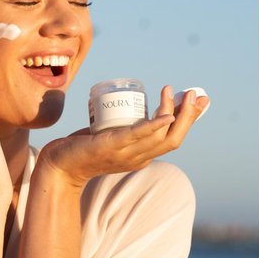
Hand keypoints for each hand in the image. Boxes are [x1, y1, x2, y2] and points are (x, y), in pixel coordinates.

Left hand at [38, 85, 208, 188]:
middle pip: (174, 138)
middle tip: (195, 94)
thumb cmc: (83, 149)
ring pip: (160, 137)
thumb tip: (133, 109)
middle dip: (189, 116)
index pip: (173, 137)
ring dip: (173, 113)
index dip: (189, 119)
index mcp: (142, 156)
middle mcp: (138, 158)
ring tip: (173, 91)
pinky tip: (164, 117)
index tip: (199, 100)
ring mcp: (126, 154)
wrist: (59, 165)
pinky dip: (153, 127)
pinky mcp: (110, 146)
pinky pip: (136, 136)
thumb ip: (123, 130)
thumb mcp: (111, 138)